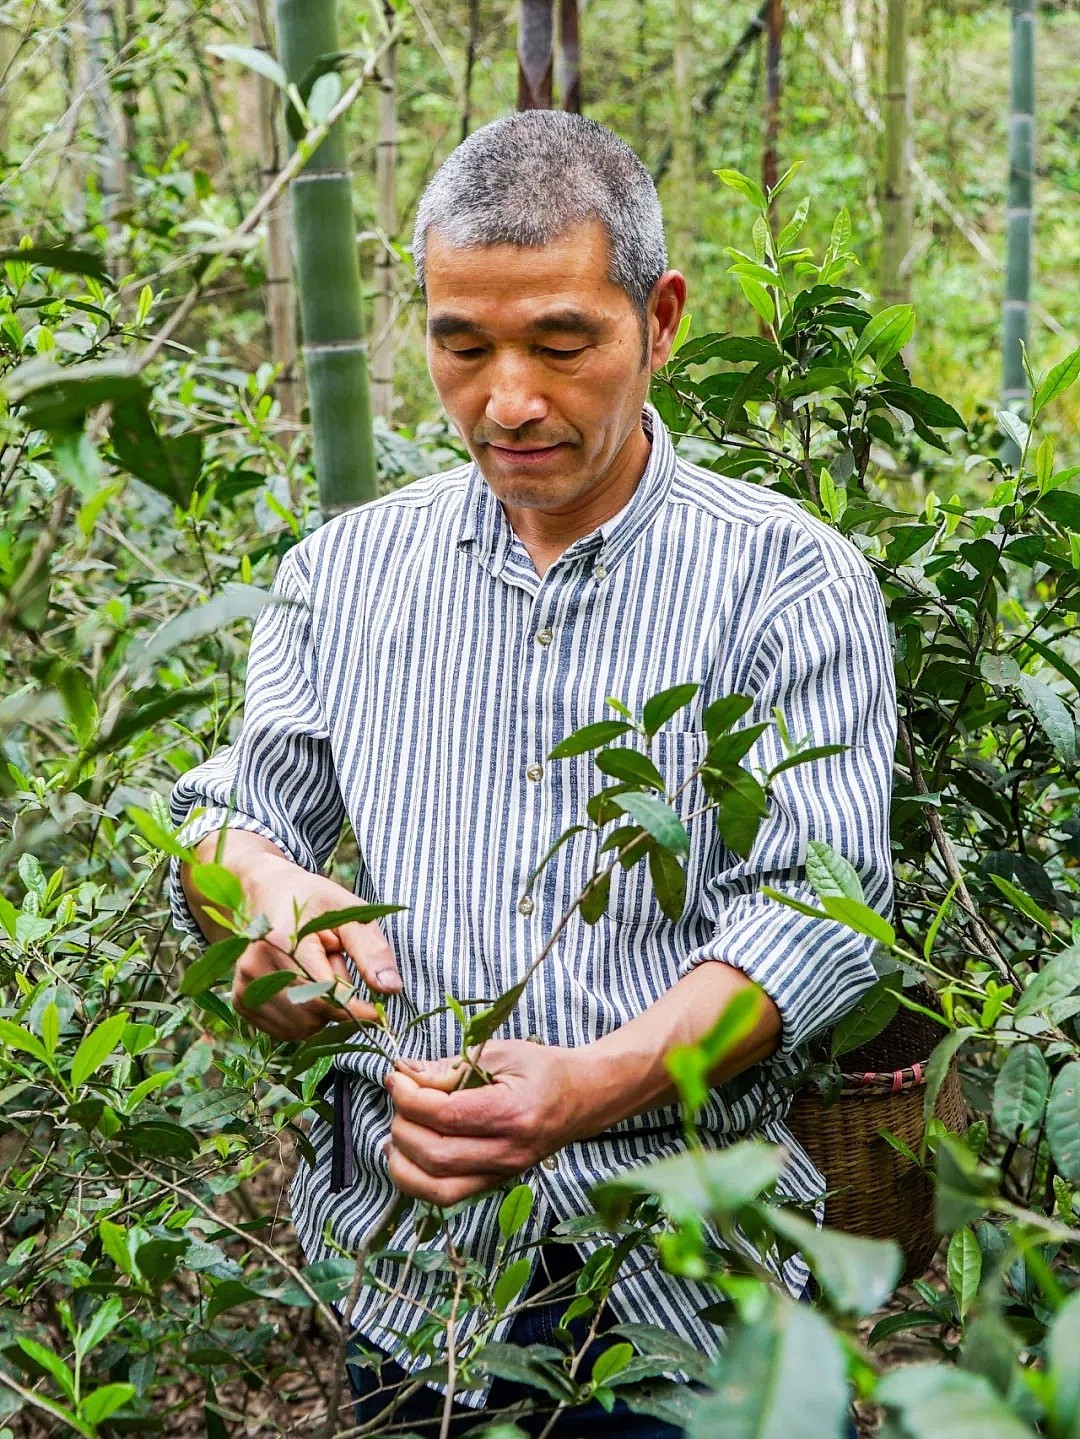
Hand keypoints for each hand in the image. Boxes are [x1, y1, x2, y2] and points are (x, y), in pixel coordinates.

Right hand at [190, 844, 402, 1041]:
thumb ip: (372, 951)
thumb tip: (391, 989)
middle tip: (335, 964)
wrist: (270, 894)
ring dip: (320, 1009)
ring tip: (315, 971)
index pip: (326, 994)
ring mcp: (244, 985)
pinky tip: (300, 985)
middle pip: (314, 1014)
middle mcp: (256, 965)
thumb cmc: (316, 903)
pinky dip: (304, 1017)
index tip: (378, 1013)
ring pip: (301, 1028)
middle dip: (337, 1001)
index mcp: (284, 939)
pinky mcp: (241, 1002)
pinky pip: (286, 1031)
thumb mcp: (351, 913)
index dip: (357, 1009)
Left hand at [384, 1039, 587, 1205]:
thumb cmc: (544, 1069)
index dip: (411, 1098)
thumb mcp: (501, 1053)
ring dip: (404, 1163)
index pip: (447, 1116)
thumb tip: (405, 1073)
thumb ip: (452, 1067)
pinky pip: (448, 1196)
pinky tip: (405, 1156)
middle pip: (437, 1156)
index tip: (395, 1078)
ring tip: (395, 1132)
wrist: (584, 1097)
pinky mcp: (495, 1184)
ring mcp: (503, 1174)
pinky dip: (417, 1181)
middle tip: (399, 1098)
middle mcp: (509, 1152)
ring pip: (438, 1189)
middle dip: (403, 1126)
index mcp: (514, 1113)